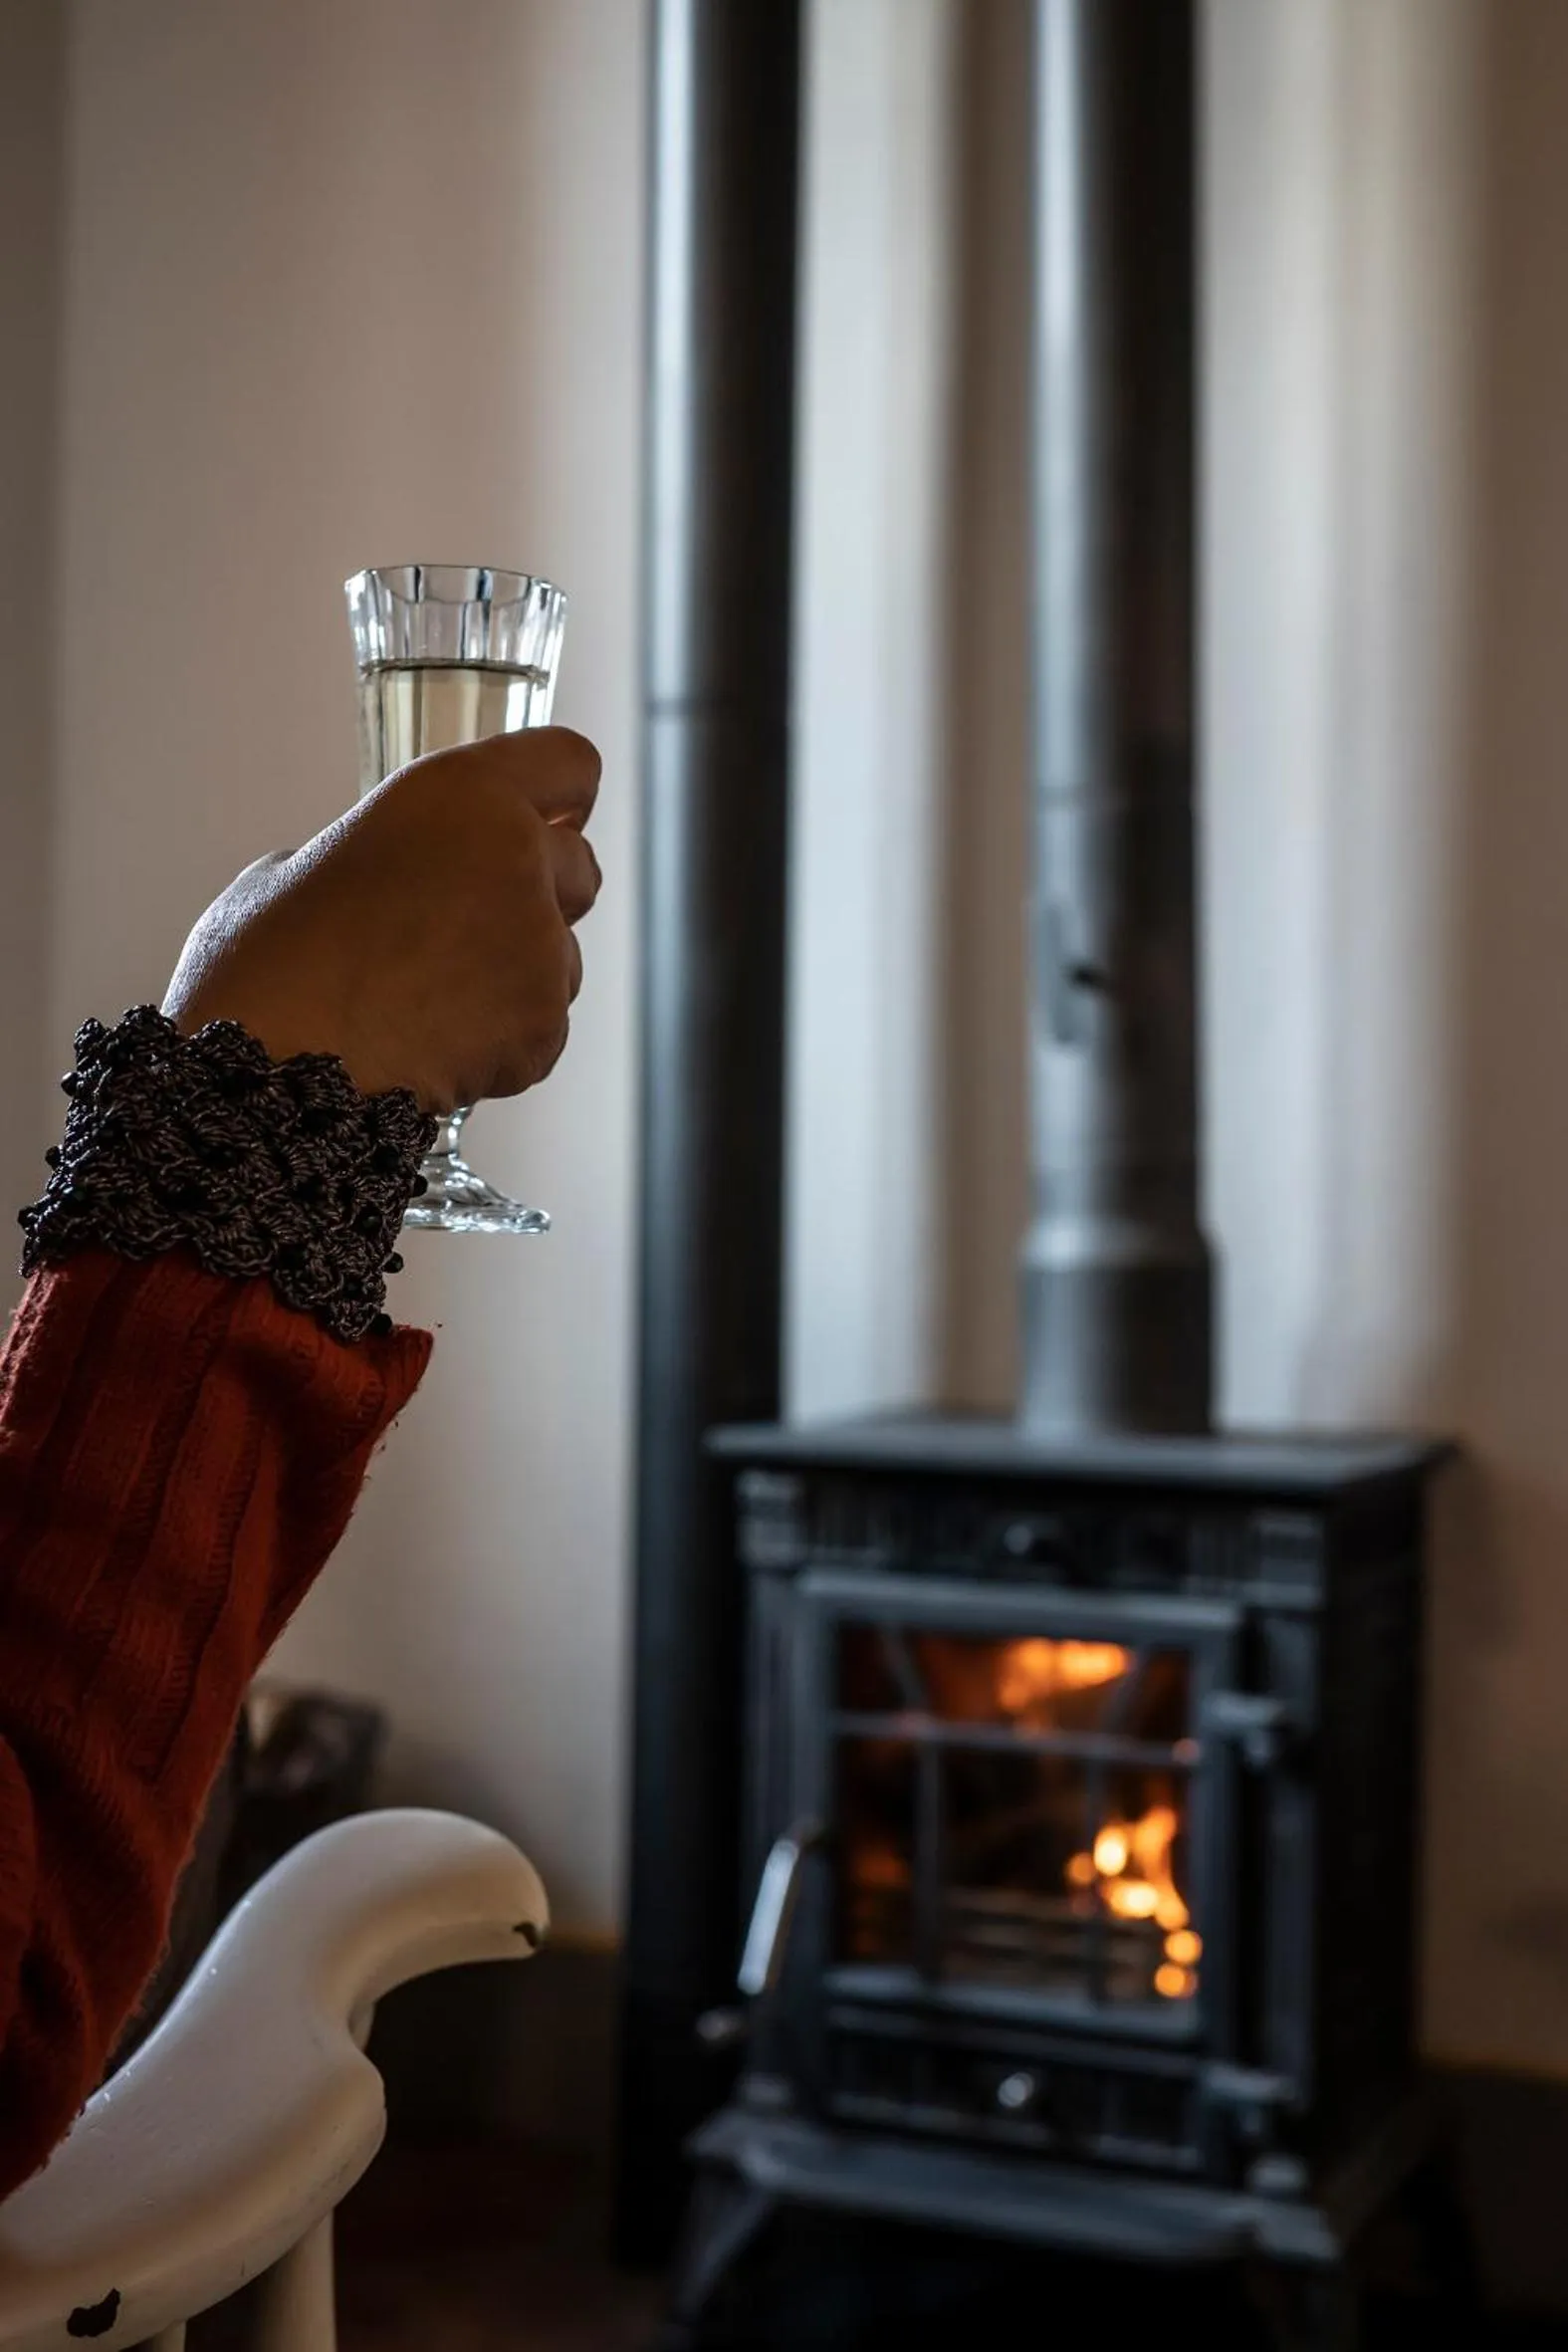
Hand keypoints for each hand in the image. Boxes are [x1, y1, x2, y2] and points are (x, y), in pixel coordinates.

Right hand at [163, 728, 601, 1113]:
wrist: (272, 1072)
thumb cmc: (265, 968)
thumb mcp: (300, 866)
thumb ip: (377, 855)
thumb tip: (388, 878)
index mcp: (457, 794)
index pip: (567, 763)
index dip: (563, 798)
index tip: (556, 819)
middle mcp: (515, 856)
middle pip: (581, 867)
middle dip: (542, 897)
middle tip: (471, 933)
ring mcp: (539, 945)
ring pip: (565, 959)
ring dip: (520, 979)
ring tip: (427, 1008)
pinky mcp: (544, 1025)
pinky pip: (543, 1031)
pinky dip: (503, 1047)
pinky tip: (434, 1053)